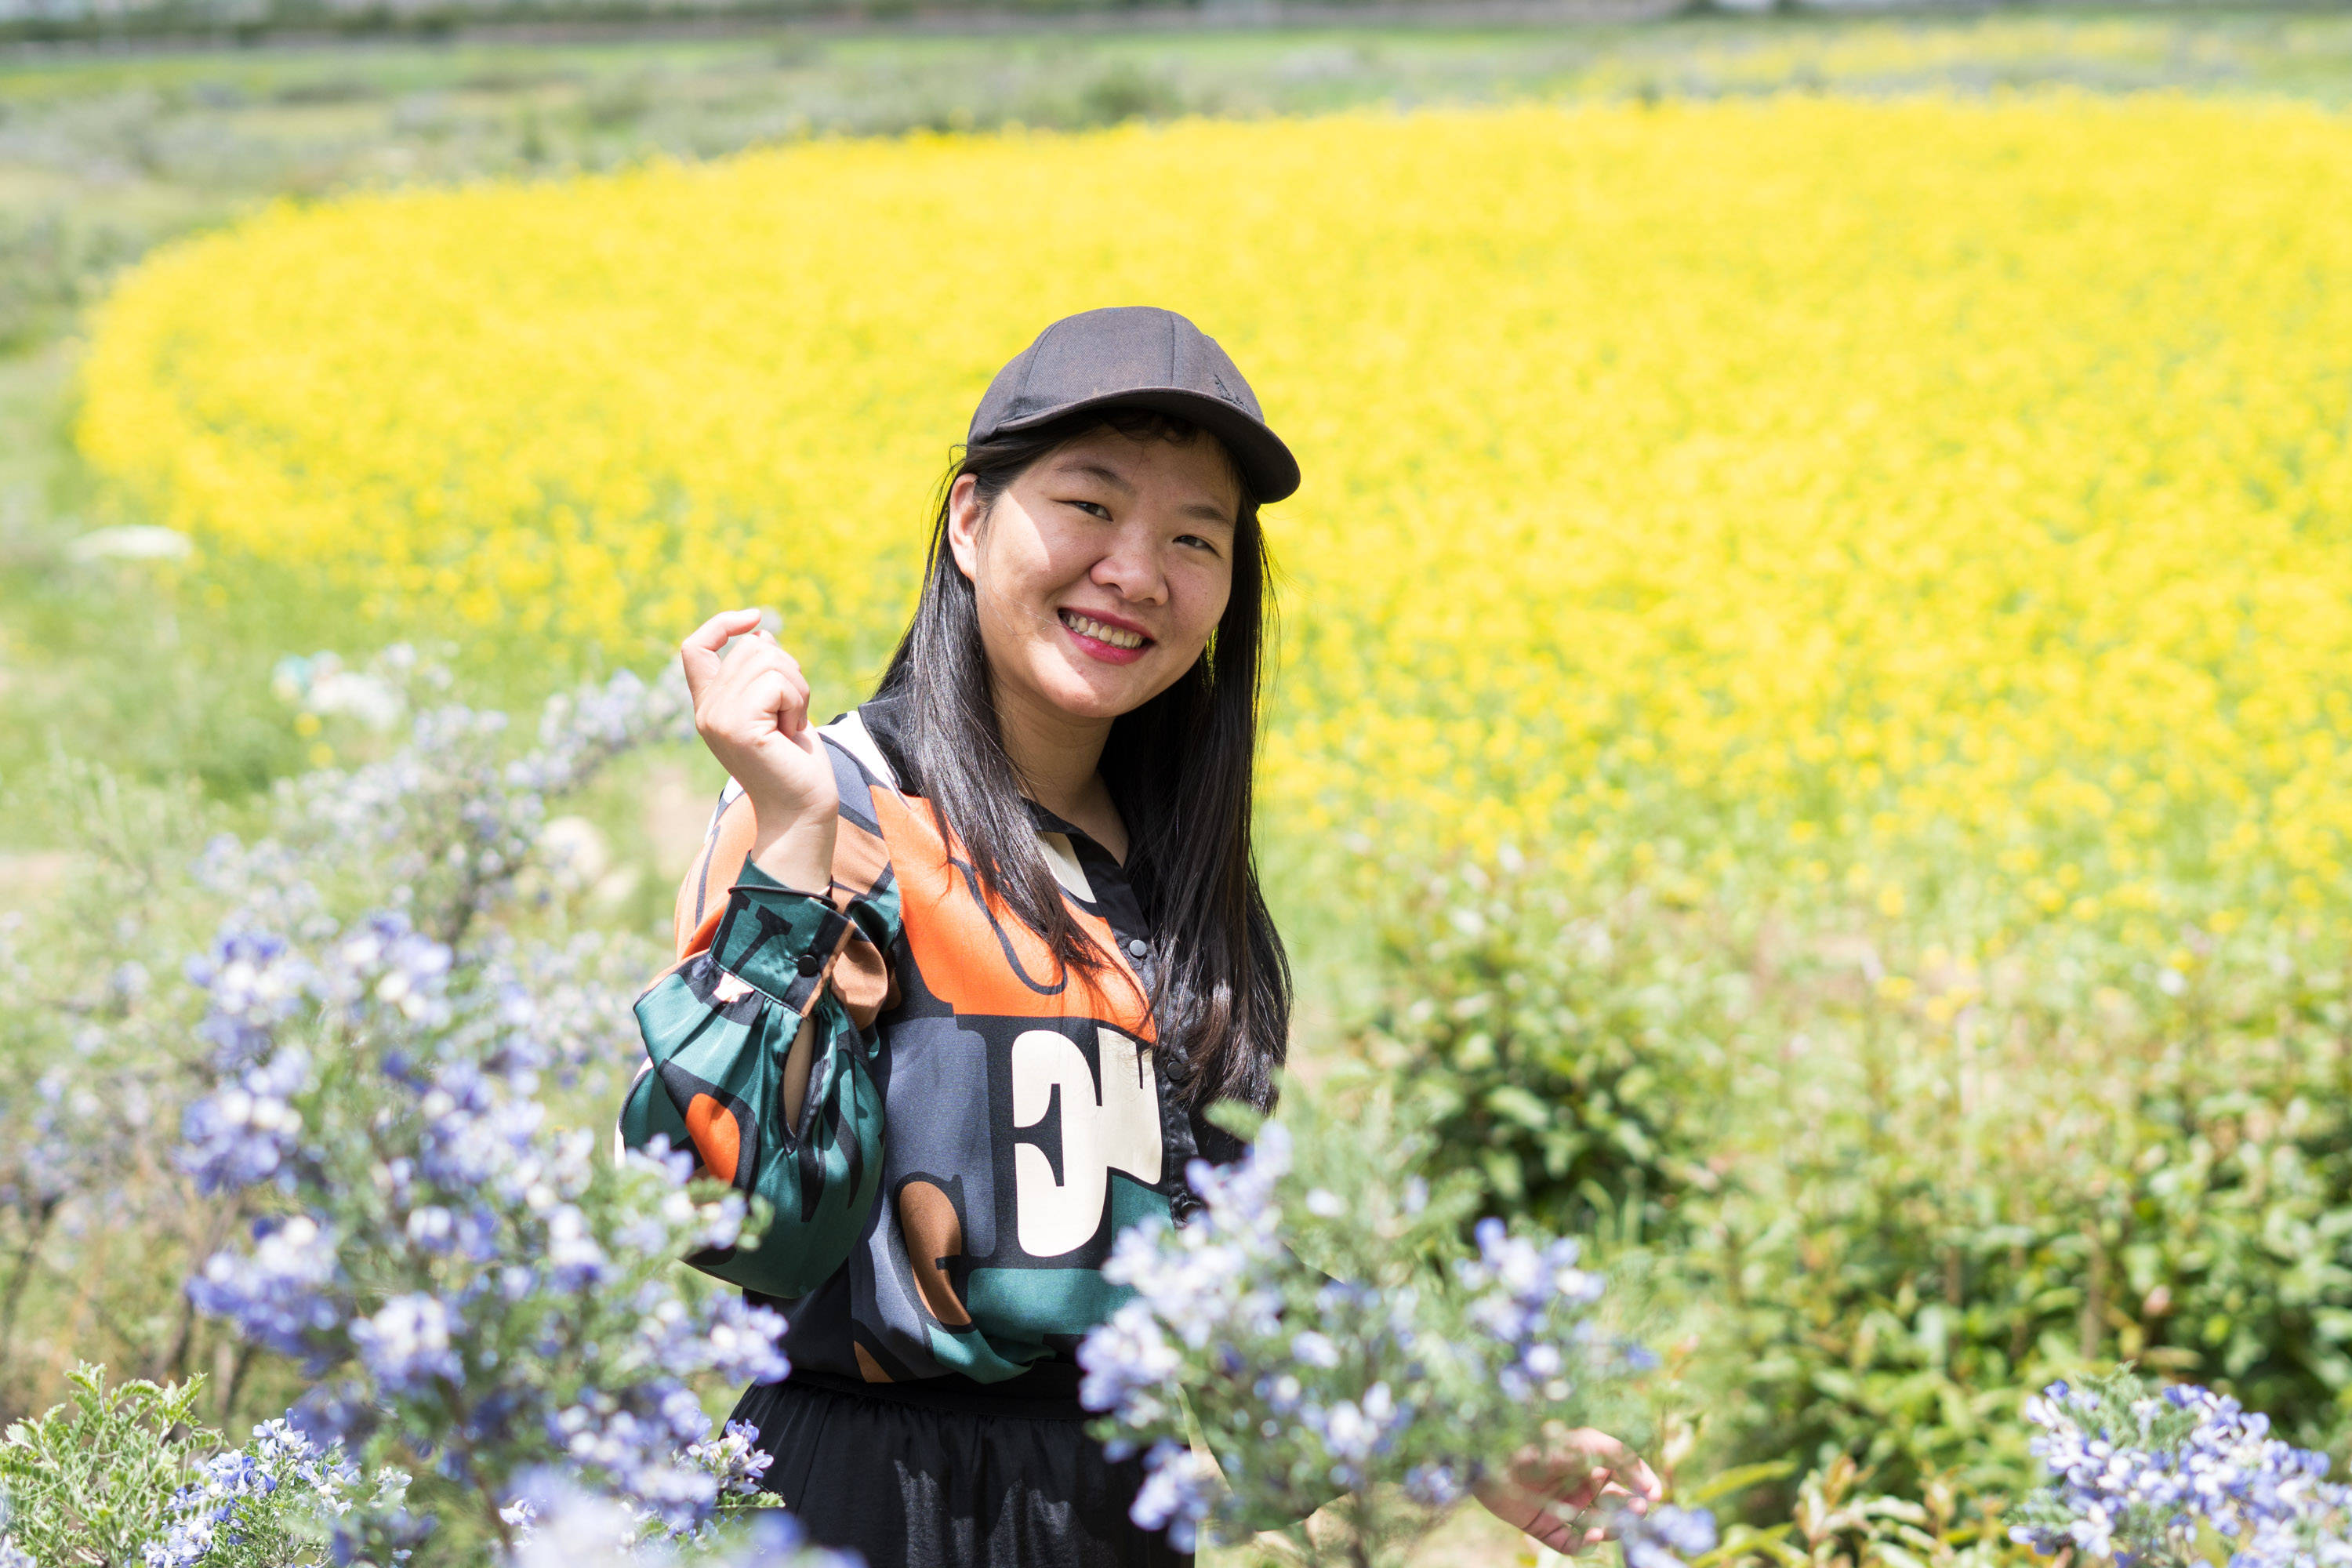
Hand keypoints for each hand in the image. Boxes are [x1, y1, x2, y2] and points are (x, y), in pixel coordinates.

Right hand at [680, 608, 838, 892]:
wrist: (802, 810)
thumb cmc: (795, 761)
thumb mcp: (777, 706)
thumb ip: (763, 673)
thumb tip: (760, 633)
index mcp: (710, 705)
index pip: (694, 647)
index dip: (721, 624)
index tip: (755, 618)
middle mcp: (706, 710)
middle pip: (751, 646)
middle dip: (788, 672)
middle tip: (791, 714)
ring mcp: (717, 718)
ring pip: (767, 658)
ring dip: (796, 688)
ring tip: (791, 725)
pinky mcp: (737, 727)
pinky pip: (777, 682)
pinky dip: (797, 702)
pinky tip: (792, 733)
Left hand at [1474, 1428, 1663, 1553]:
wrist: (1495, 1461)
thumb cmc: (1543, 1445)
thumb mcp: (1588, 1443)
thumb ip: (1622, 1457)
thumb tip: (1648, 1484)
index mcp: (1589, 1461)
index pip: (1626, 1476)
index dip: (1642, 1485)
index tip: (1656, 1495)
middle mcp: (1578, 1485)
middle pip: (1615, 1504)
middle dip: (1630, 1509)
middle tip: (1637, 1511)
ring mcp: (1562, 1507)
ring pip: (1598, 1526)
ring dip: (1611, 1529)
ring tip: (1612, 1527)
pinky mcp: (1545, 1527)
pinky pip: (1572, 1544)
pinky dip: (1586, 1546)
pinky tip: (1593, 1538)